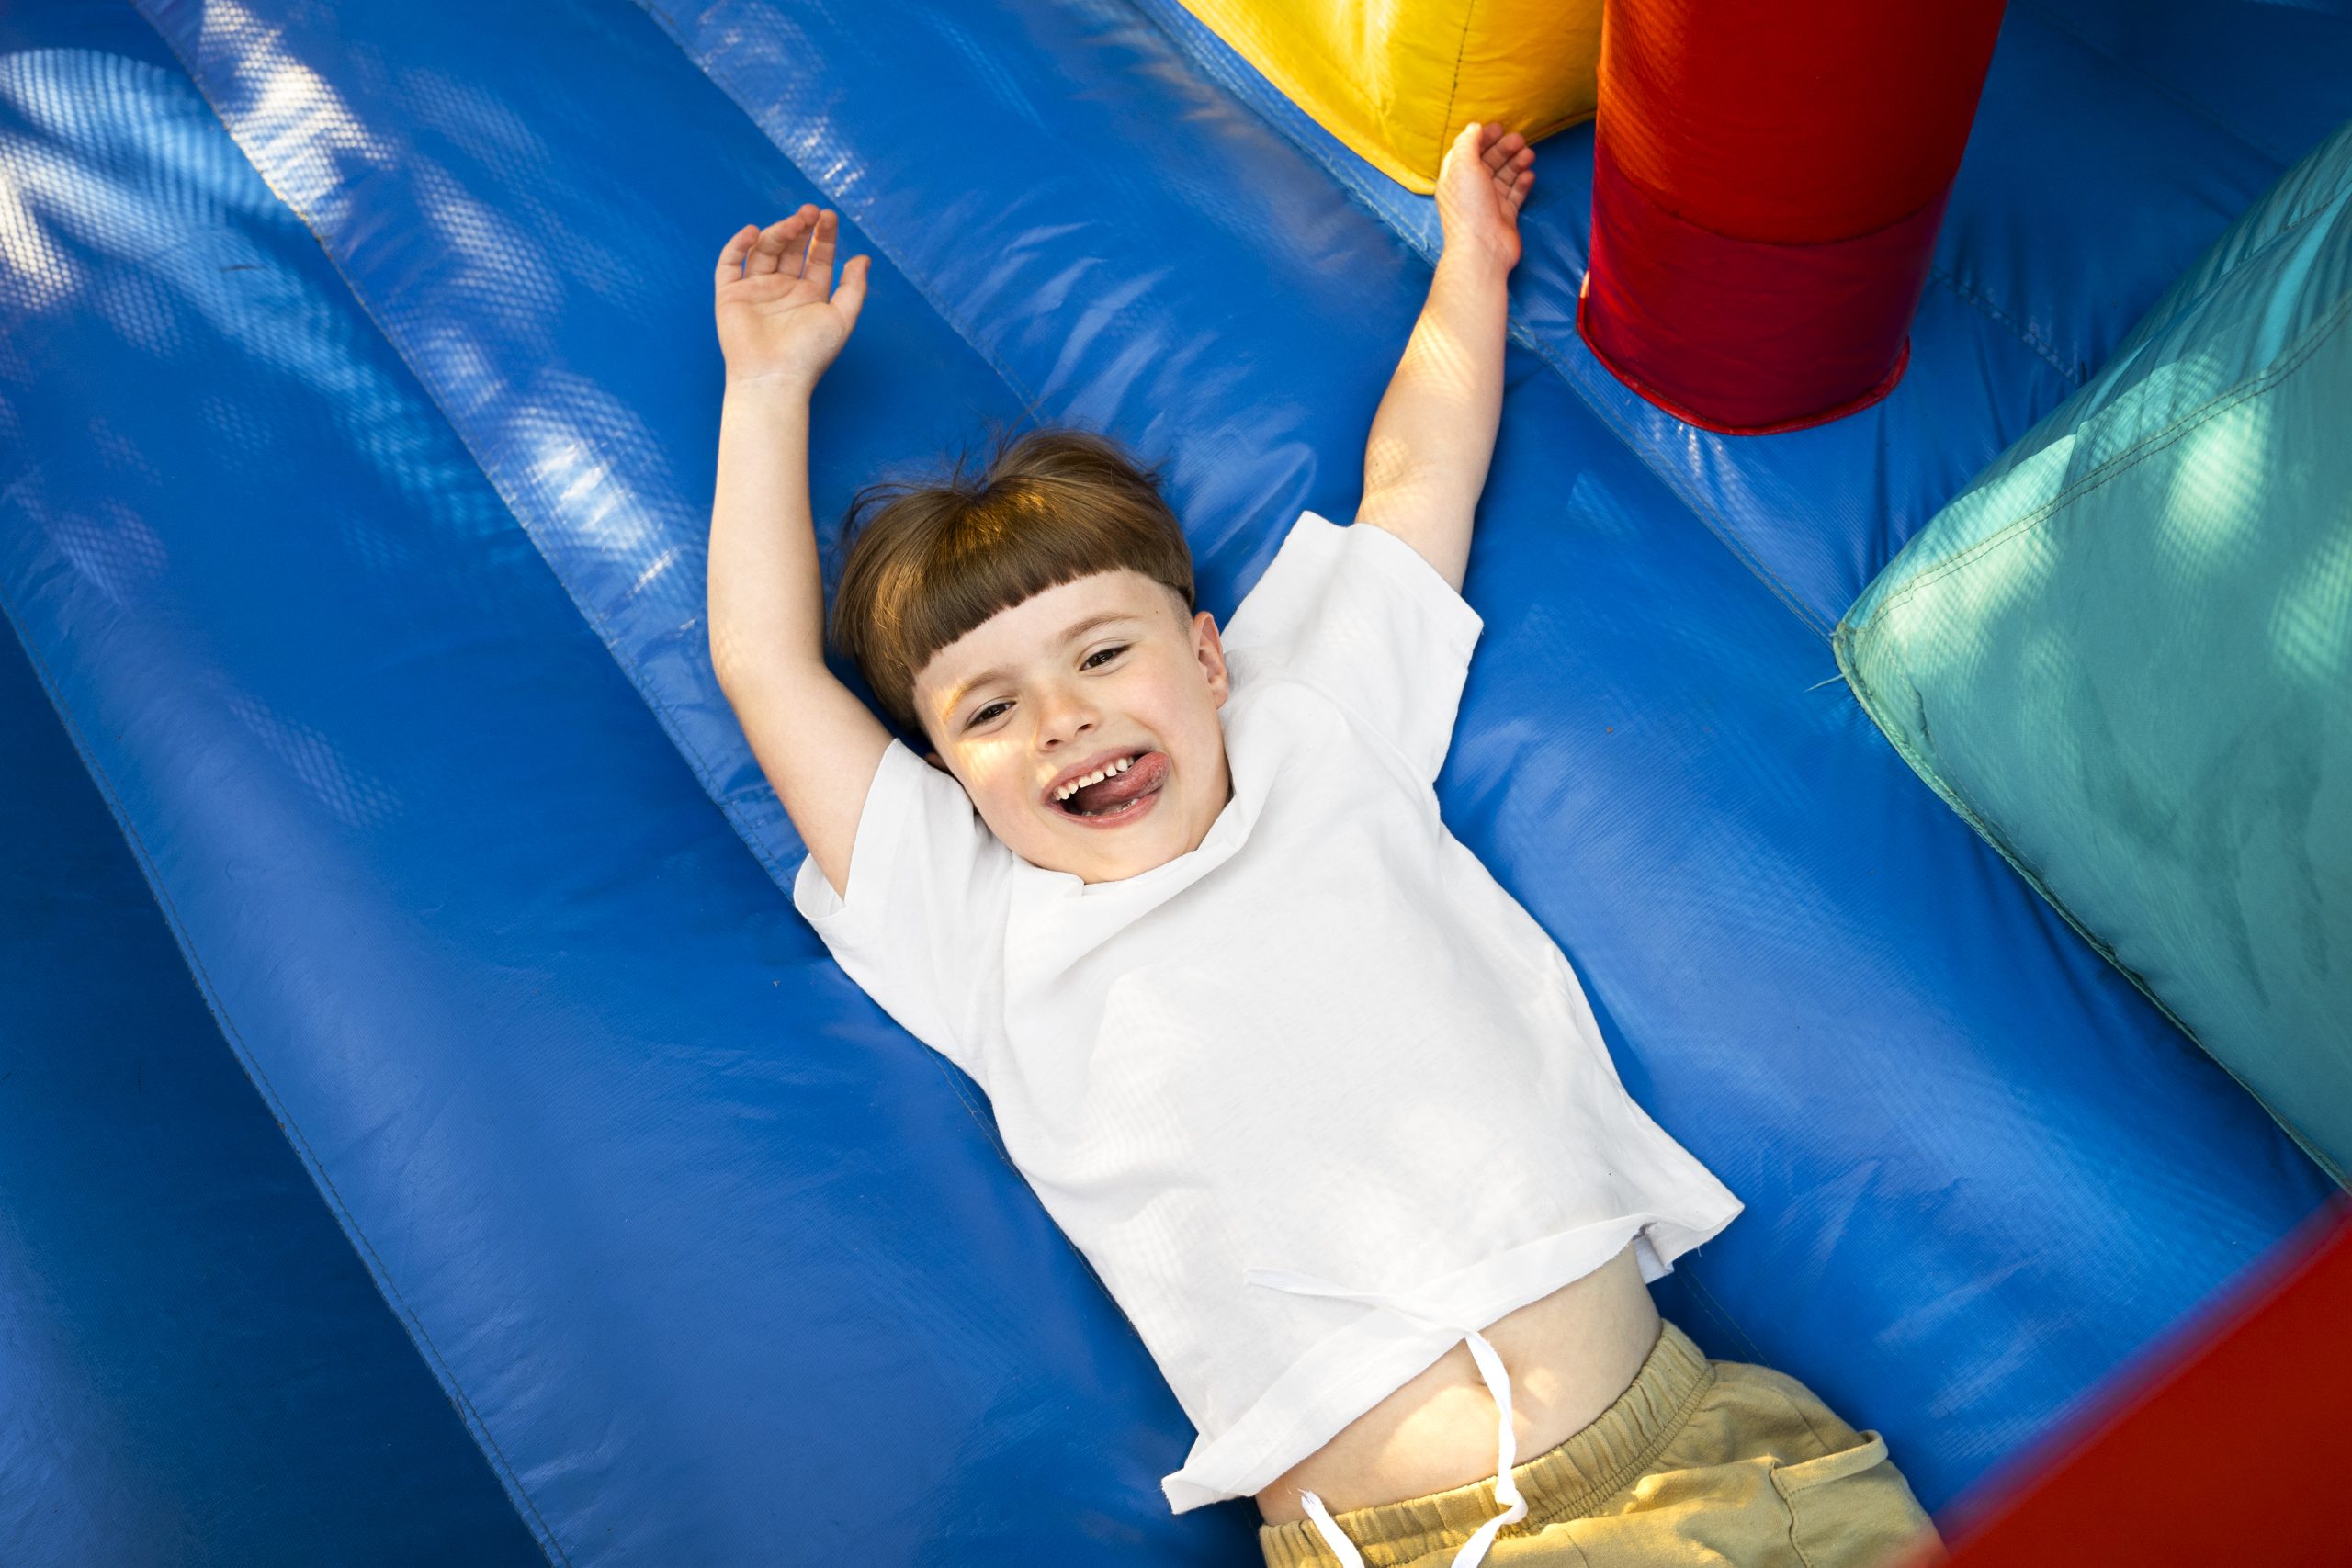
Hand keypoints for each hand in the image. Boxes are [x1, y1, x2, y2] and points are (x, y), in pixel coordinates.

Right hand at [713, 205, 871, 389]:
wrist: (774, 377)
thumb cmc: (810, 354)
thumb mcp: (842, 318)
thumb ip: (854, 288)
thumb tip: (864, 259)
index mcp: (809, 295)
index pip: (818, 257)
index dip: (824, 236)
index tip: (829, 217)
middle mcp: (783, 290)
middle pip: (791, 248)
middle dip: (801, 228)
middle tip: (810, 211)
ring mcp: (756, 291)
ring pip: (764, 250)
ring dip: (777, 232)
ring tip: (792, 222)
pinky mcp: (730, 295)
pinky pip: (730, 263)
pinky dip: (739, 244)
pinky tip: (754, 231)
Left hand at [1434, 121, 1533, 273]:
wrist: (1483, 248)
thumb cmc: (1469, 207)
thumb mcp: (1463, 166)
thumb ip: (1467, 143)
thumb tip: (1474, 127)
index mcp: (1455, 177)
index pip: (1468, 151)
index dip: (1482, 138)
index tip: (1498, 128)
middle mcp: (1471, 189)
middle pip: (1489, 161)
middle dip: (1504, 148)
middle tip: (1519, 141)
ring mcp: (1489, 202)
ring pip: (1505, 176)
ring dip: (1517, 163)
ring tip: (1529, 155)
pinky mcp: (1505, 215)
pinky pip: (1516, 194)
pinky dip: (1522, 182)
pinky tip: (1529, 175)